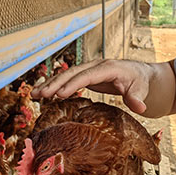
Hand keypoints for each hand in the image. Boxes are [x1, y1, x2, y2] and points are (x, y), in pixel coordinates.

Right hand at [31, 59, 153, 113]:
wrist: (141, 76)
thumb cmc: (140, 82)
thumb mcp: (141, 90)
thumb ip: (137, 98)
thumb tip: (140, 107)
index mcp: (108, 68)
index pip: (87, 76)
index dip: (73, 84)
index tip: (60, 94)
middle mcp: (96, 66)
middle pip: (72, 73)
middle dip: (55, 83)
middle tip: (40, 95)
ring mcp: (89, 70)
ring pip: (67, 75)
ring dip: (50, 84)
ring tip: (35, 94)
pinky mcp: (86, 76)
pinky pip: (68, 80)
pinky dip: (55, 86)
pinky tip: (43, 94)